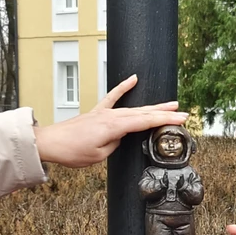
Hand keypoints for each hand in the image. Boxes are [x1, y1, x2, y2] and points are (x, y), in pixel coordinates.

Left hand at [33, 75, 187, 167]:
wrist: (52, 142)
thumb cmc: (72, 151)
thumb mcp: (99, 156)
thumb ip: (115, 144)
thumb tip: (122, 137)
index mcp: (114, 127)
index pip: (145, 122)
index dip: (165, 120)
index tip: (181, 119)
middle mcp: (111, 116)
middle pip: (143, 113)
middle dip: (165, 113)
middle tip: (184, 113)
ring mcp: (104, 112)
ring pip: (134, 107)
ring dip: (153, 106)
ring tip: (171, 104)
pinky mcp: (97, 112)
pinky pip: (113, 96)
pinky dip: (123, 87)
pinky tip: (133, 79)